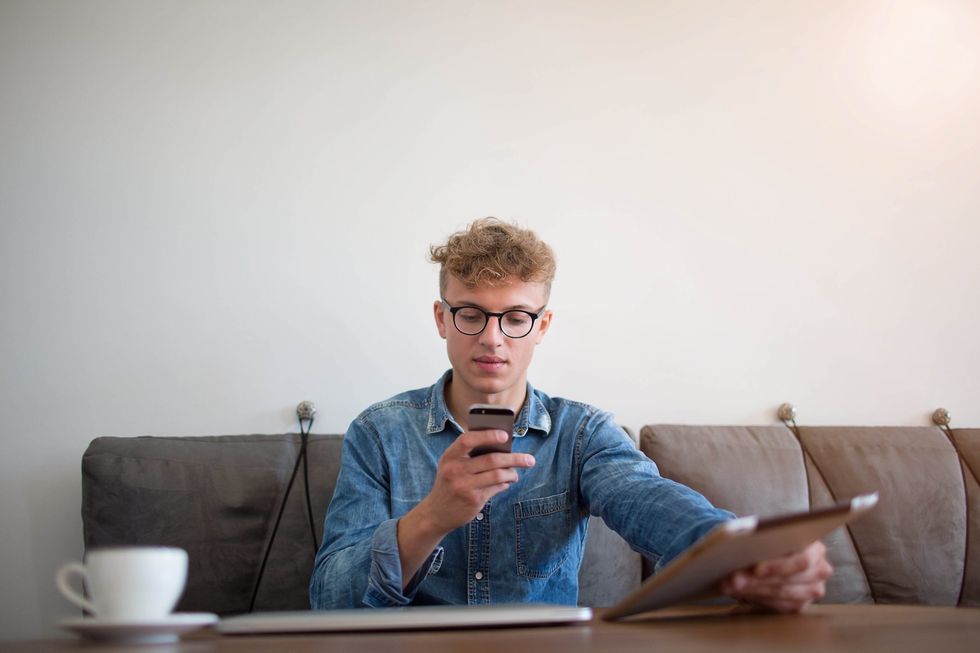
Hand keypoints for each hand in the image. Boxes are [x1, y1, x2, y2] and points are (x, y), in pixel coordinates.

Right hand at [395, 429, 534, 587]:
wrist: (437, 512)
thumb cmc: (450, 482)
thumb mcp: (451, 465)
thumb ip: (469, 455)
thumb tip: (503, 446)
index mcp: (449, 456)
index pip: (468, 439)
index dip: (487, 435)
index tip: (505, 435)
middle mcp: (455, 470)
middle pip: (491, 459)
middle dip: (514, 459)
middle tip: (530, 459)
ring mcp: (464, 486)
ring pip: (498, 475)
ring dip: (512, 473)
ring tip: (516, 474)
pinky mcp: (473, 499)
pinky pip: (496, 488)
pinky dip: (505, 484)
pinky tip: (506, 483)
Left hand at [720, 540, 832, 612]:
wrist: (772, 552)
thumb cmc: (770, 541)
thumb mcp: (767, 534)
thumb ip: (760, 538)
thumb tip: (736, 541)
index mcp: (816, 548)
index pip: (802, 560)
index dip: (778, 565)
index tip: (755, 569)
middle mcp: (819, 570)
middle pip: (788, 579)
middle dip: (757, 580)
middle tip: (733, 580)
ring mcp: (812, 590)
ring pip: (781, 593)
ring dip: (753, 590)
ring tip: (730, 585)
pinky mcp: (800, 604)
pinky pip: (778, 605)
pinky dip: (756, 598)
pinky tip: (739, 593)